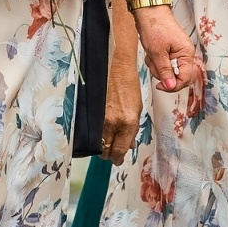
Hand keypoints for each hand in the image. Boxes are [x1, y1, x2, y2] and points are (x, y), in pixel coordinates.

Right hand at [100, 48, 141, 163]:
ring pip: (96, 142)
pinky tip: (98, 133)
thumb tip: (129, 146)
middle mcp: (113, 122)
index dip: (117, 158)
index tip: (117, 160)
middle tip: (110, 151)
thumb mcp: (137, 109)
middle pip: (105, 150)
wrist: (115, 66)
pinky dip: (94, 135)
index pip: (119, 150)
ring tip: (105, 142)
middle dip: (108, 154)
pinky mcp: (90, 111)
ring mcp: (100, 117)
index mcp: (128, 122)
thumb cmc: (128, 85)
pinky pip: (91, 131)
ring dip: (100, 146)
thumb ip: (132, 130)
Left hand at [131, 7, 200, 93]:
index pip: (186, 78)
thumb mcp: (157, 52)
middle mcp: (184, 53)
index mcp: (187, 53)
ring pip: (167, 70)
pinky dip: (155, 61)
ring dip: (156, 66)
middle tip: (154, 62)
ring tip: (151, 54)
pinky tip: (151, 52)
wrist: (148, 11)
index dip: (173, 85)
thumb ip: (165, 71)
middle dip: (162, 72)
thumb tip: (171, 86)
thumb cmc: (154, 26)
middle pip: (176, 76)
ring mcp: (176, 52)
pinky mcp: (169, 50)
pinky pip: (163, 63)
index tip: (160, 86)